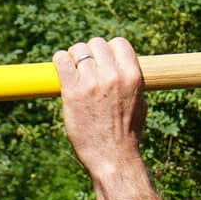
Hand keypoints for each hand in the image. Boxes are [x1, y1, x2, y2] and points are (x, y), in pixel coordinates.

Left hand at [53, 36, 146, 182]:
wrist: (113, 157)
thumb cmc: (127, 133)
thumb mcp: (140, 103)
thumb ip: (131, 82)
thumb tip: (122, 66)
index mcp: (133, 76)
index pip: (119, 43)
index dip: (110, 49)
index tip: (104, 61)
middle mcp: (113, 76)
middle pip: (96, 44)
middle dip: (91, 53)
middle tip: (87, 69)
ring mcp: (92, 82)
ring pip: (77, 50)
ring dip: (74, 58)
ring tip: (75, 73)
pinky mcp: (72, 91)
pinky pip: (61, 60)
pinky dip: (60, 61)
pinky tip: (62, 71)